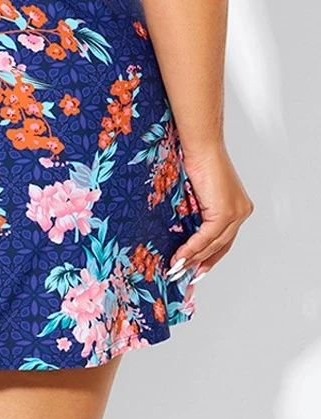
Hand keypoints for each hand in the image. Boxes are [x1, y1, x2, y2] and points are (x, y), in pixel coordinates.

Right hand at [166, 141, 253, 281]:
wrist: (201, 145)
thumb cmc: (197, 159)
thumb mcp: (200, 191)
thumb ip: (199, 211)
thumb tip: (186, 230)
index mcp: (238, 207)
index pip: (225, 238)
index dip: (210, 255)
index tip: (196, 268)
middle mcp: (242, 211)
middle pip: (221, 245)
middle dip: (201, 262)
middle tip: (185, 273)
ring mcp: (236, 213)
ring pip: (214, 245)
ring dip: (194, 258)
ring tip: (177, 268)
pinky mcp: (225, 212)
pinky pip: (207, 237)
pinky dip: (192, 248)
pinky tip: (180, 256)